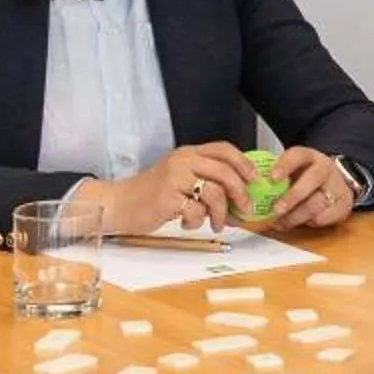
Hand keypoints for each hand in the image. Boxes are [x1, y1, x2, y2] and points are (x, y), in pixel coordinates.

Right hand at [92, 143, 267, 235]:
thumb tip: (239, 198)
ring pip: (215, 193)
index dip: (244, 163)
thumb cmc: (150, 195)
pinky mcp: (167, 198)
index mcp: (187, 154)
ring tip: (217, 224)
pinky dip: (197, 222)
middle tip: (245, 209)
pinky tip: (187, 223)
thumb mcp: (178, 179)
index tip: (255, 179)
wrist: (118, 204)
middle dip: (241, 192)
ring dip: (221, 213)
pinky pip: (196, 211)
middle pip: (225, 171)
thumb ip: (205, 182)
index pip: (223, 149)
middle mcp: (182, 161)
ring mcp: (174, 179)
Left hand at [258, 145, 358, 231]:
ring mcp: (336, 186)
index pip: (298, 155)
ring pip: (317, 202)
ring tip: (280, 222)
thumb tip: (243, 188)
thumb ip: (274, 177)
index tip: (272, 178)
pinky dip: (308, 222)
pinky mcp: (343, 204)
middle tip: (276, 209)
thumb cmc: (306, 178)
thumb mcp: (292, 171)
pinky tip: (297, 222)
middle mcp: (325, 169)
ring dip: (296, 216)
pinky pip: (324, 217)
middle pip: (312, 179)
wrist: (336, 183)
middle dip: (292, 196)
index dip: (285, 165)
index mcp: (309, 156)